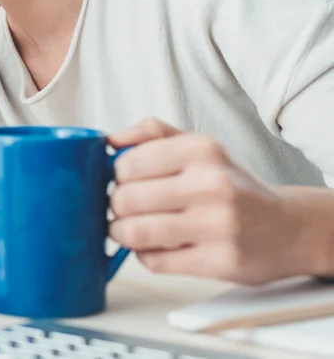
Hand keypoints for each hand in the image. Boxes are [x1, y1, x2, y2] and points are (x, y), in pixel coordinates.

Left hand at [108, 118, 309, 284]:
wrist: (288, 228)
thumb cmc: (232, 186)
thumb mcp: (200, 147)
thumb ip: (153, 134)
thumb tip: (110, 140)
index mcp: (203, 150)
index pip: (127, 164)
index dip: (116, 177)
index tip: (123, 182)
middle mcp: (213, 184)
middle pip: (126, 199)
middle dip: (115, 207)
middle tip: (123, 209)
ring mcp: (219, 225)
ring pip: (135, 232)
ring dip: (122, 233)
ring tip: (129, 229)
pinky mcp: (220, 261)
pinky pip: (155, 261)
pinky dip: (145, 255)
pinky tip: (158, 246)